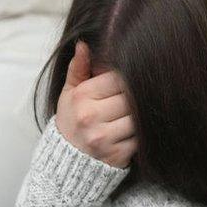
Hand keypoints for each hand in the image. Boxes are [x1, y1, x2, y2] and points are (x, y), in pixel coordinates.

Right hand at [55, 42, 136, 167]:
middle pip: (130, 97)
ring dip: (139, 114)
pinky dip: (139, 133)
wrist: (67, 162)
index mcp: (81, 98)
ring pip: (137, 117)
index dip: (126, 78)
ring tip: (133, 113)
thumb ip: (78, 68)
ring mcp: (104, 138)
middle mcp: (91, 118)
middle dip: (134, 96)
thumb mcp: (69, 94)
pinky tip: (131, 130)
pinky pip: (139, 137)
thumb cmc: (71, 121)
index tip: (127, 80)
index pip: (117, 79)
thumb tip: (83, 44)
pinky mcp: (117, 155)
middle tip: (135, 97)